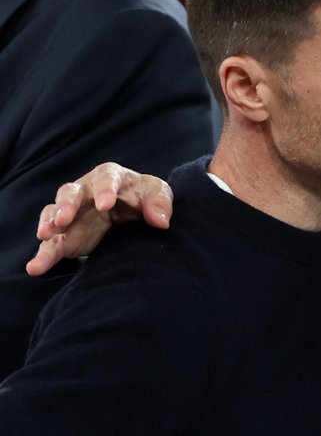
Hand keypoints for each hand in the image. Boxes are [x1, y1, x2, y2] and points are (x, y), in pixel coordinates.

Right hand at [26, 162, 173, 276]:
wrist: (132, 212)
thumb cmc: (144, 197)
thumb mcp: (157, 193)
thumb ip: (160, 203)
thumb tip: (161, 221)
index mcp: (110, 176)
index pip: (105, 178)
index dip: (104, 190)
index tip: (105, 205)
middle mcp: (85, 191)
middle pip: (71, 193)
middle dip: (66, 205)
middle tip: (63, 219)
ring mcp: (71, 212)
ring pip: (54, 214)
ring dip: (48, 224)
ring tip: (45, 236)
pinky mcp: (65, 234)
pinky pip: (51, 243)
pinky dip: (43, 254)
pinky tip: (36, 267)